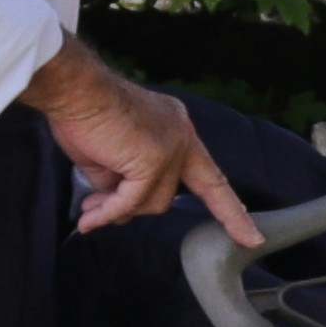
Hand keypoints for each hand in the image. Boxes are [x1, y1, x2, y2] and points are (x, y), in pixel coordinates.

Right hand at [26, 39, 251, 242]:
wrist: (74, 90)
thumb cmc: (84, 116)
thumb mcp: (111, 156)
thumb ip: (124, 183)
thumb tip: (121, 213)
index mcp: (177, 131)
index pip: (211, 176)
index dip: (229, 208)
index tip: (252, 237)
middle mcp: (183, 136)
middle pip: (169, 194)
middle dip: (132, 206)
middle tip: (97, 210)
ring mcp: (173, 147)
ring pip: (153, 201)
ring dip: (117, 209)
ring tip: (90, 205)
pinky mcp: (155, 158)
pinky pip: (132, 200)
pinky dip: (109, 212)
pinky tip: (89, 218)